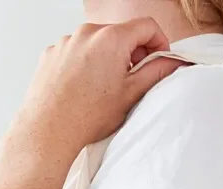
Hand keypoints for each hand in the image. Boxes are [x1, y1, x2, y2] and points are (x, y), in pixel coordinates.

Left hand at [4, 19, 180, 165]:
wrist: (50, 129)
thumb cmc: (88, 116)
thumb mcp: (131, 94)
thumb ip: (156, 72)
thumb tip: (172, 62)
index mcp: (112, 38)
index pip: (146, 26)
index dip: (159, 42)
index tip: (159, 59)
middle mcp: (88, 32)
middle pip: (121, 34)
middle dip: (132, 53)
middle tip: (133, 81)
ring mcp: (67, 40)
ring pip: (97, 44)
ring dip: (107, 59)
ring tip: (104, 90)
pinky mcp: (53, 52)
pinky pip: (76, 52)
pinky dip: (85, 64)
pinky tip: (84, 89)